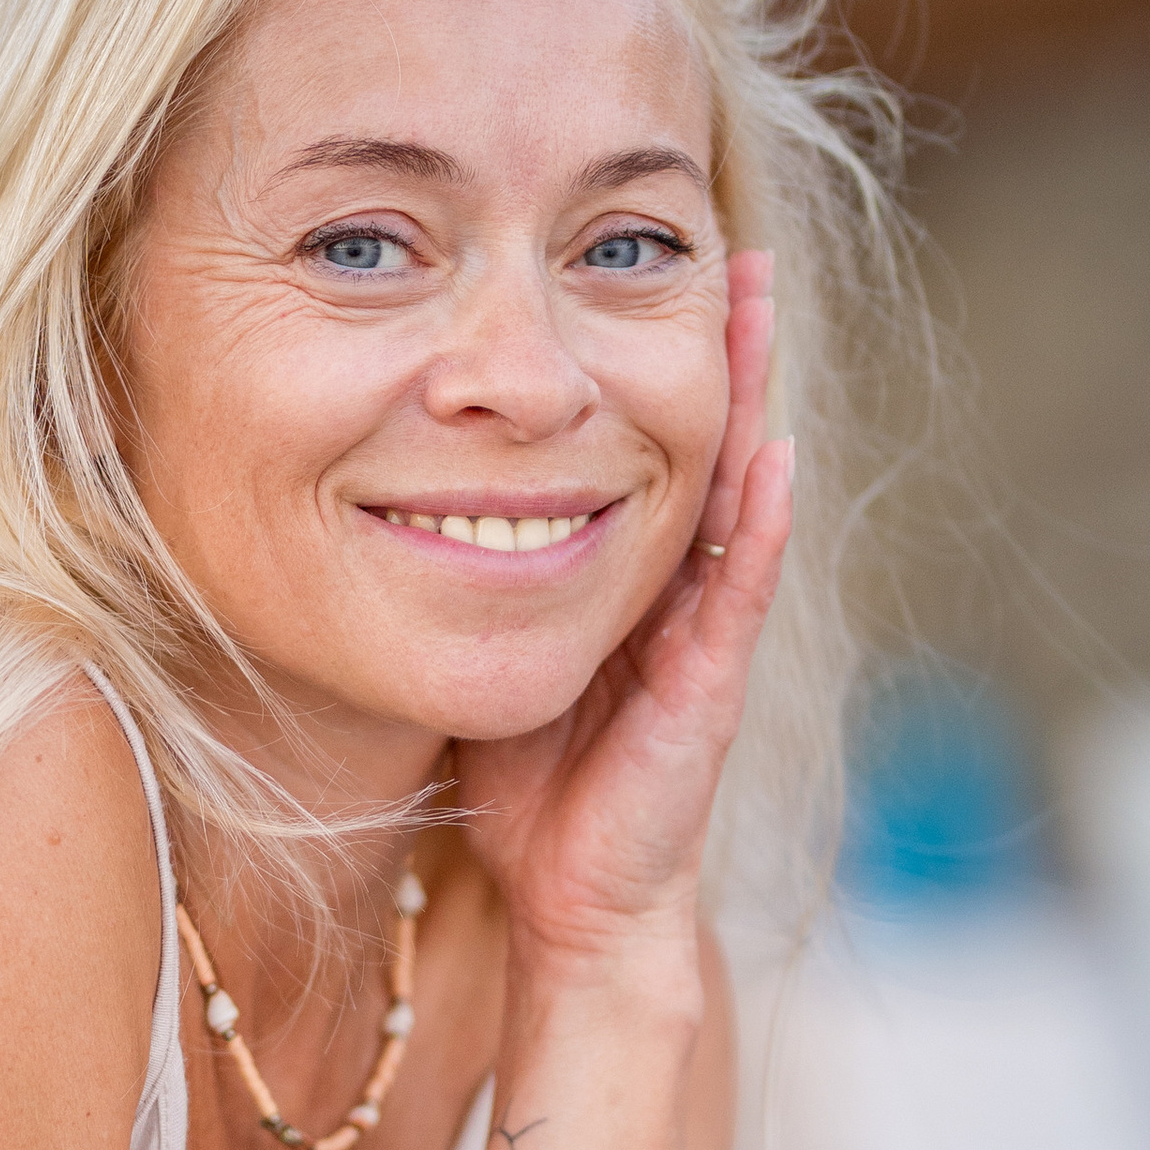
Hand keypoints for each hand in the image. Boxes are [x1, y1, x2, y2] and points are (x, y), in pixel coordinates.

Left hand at [453, 250, 793, 975]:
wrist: (571, 906)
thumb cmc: (524, 787)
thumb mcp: (477, 647)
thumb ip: (456, 575)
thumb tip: (372, 491)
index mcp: (618, 574)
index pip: (639, 442)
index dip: (644, 356)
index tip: (643, 260)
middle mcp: (670, 591)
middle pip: (699, 441)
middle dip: (719, 344)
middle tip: (728, 243)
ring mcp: (699, 636)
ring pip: (735, 492)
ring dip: (749, 397)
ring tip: (758, 305)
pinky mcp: (707, 691)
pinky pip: (741, 592)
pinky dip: (764, 524)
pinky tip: (777, 455)